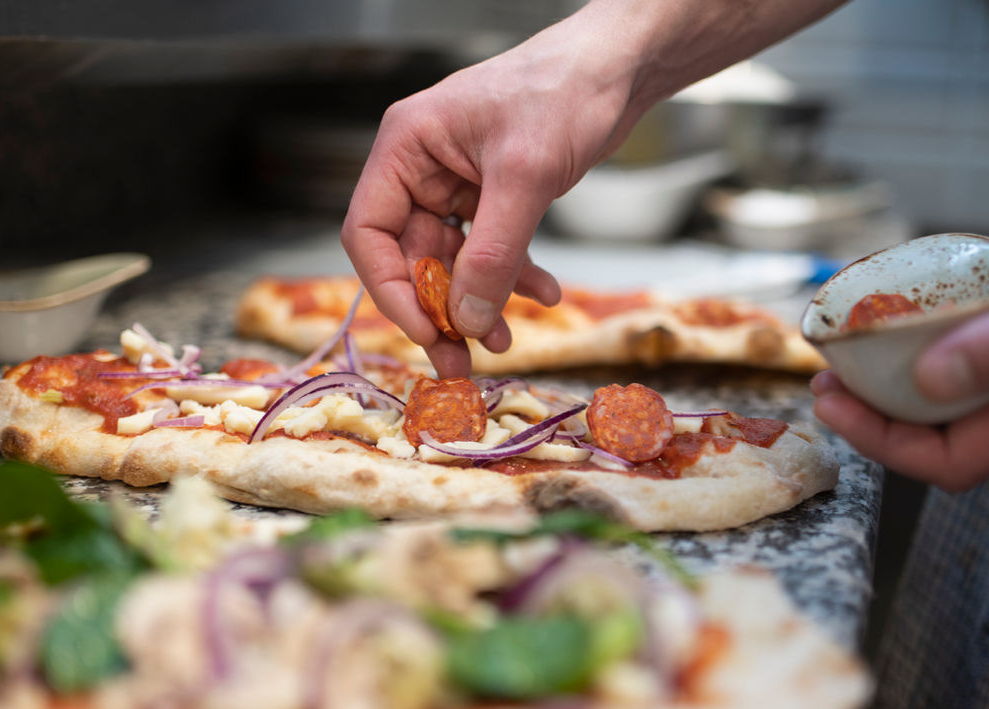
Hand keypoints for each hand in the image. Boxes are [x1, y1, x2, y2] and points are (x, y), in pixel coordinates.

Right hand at [340, 11, 640, 376]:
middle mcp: (423, 166)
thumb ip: (492, 253)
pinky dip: (513, 276)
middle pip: (410, 256)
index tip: (427, 331)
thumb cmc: (564, 91)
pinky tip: (544, 294)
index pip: (370, 233)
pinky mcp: (493, 193)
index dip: (392, 290)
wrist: (618, 68)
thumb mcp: (524, 177)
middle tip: (460, 360)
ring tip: (505, 340)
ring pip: (453, 261)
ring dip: (478, 302)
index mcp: (407, 148)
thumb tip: (465, 319)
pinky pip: (490, 248)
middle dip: (440, 309)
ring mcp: (457, 181)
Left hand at [812, 173, 988, 489]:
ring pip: (973, 407)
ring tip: (863, 349)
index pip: (951, 461)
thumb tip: (932, 385)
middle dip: (881, 418)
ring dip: (909, 388)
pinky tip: (932, 321)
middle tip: (830, 373)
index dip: (882, 442)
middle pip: (952, 441)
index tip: (831, 399)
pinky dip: (950, 355)